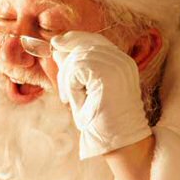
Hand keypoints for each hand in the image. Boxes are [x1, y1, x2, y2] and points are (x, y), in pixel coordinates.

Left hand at [51, 31, 151, 158]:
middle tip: (65, 94)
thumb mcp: (86, 88)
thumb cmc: (103, 119)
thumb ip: (74, 67)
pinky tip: (76, 101)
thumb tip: (56, 46)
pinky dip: (71, 86)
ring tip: (72, 100)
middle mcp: (122, 60)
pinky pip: (76, 70)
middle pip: (83, 45)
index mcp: (121, 61)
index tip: (56, 44)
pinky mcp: (108, 75)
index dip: (73, 39)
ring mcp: (117, 66)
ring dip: (67, 81)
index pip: (95, 40)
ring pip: (77, 58)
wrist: (119, 141)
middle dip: (66, 66)